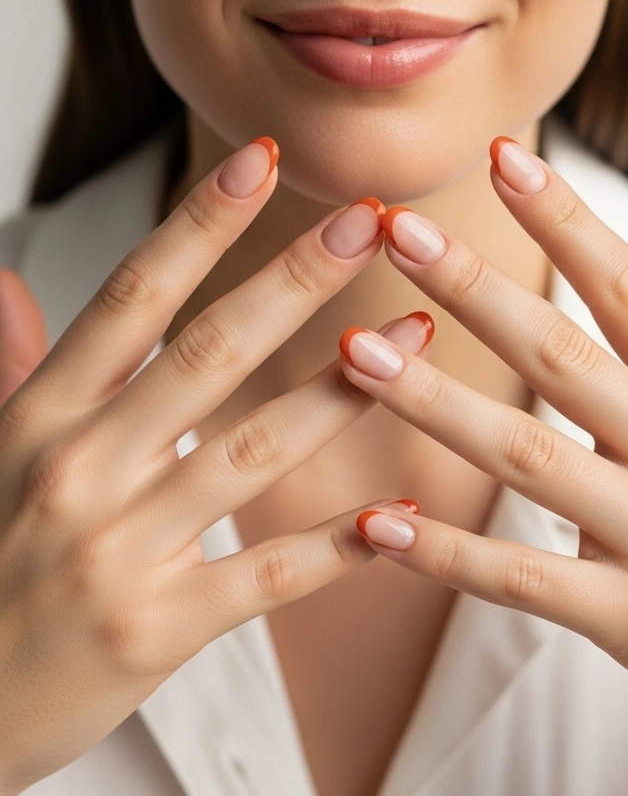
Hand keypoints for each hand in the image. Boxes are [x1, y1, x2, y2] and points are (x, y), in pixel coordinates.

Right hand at [0, 139, 428, 795]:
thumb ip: (12, 365)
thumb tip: (9, 281)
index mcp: (38, 415)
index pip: (130, 298)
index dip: (197, 226)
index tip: (260, 165)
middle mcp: (80, 470)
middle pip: (206, 354)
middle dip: (295, 281)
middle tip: (371, 221)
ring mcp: (120, 552)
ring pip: (252, 453)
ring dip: (344, 391)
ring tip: (419, 341)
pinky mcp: (157, 630)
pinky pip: (263, 577)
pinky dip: (334, 549)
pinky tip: (398, 516)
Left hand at [340, 138, 627, 772]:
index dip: (565, 219)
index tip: (502, 154)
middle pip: (565, 355)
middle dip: (476, 288)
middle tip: (394, 229)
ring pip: (531, 457)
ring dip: (437, 403)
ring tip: (355, 353)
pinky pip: (527, 580)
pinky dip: (451, 555)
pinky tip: (378, 524)